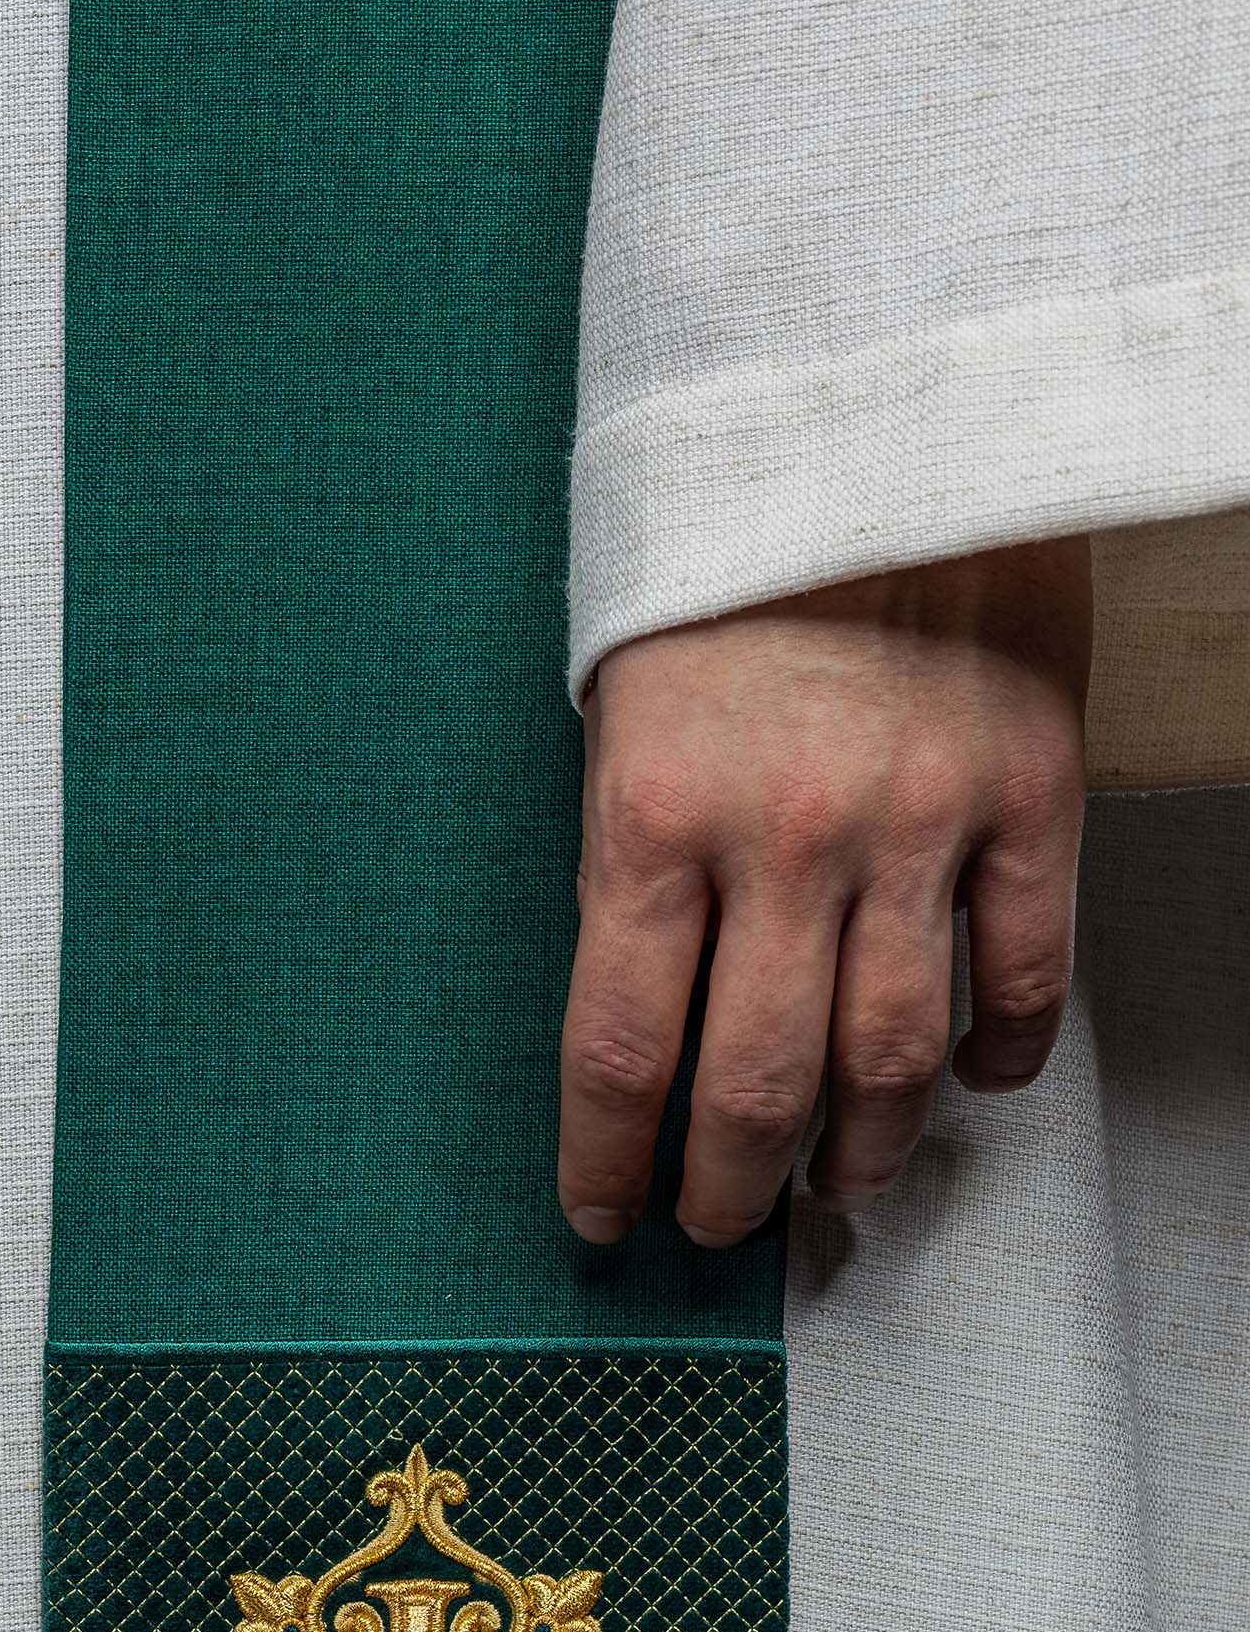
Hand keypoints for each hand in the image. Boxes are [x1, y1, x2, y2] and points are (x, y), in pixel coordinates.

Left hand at [558, 539, 1091, 1247]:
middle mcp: (785, 836)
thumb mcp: (624, 713)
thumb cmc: (723, 563)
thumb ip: (637, 868)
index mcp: (653, 817)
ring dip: (861, 1152)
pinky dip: (1000, 1055)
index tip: (601, 1219)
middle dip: (727, 1187)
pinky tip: (973, 1086)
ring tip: (835, 1190)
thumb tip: (651, 1030)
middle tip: (716, 1226)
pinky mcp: (1029, 788)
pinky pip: (1022, 972)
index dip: (607, 1164)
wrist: (873, 406)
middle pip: (755, 1086)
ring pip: (892, 1058)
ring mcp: (918, 819)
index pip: (619, 1053)